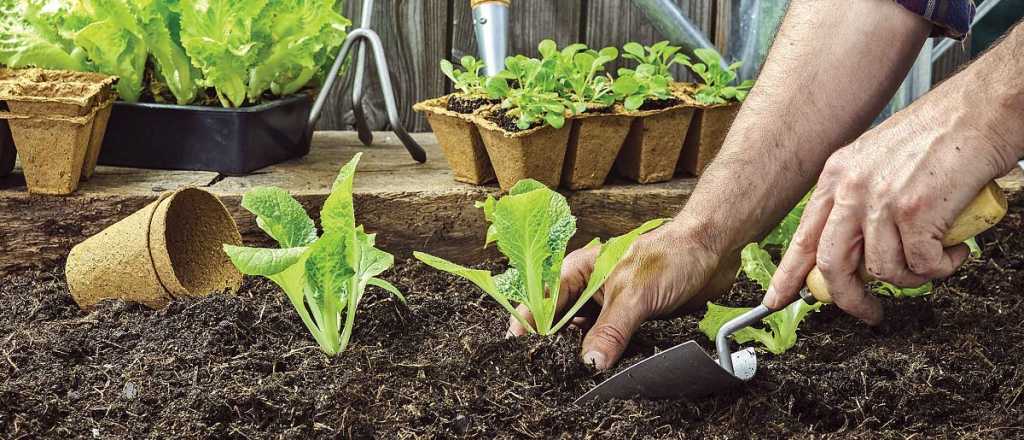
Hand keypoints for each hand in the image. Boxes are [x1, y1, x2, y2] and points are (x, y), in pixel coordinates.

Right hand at [507, 224, 739, 369]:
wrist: (712, 250)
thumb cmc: (671, 255)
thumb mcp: (634, 295)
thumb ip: (610, 331)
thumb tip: (590, 363)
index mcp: (580, 270)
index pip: (543, 300)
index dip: (529, 323)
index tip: (519, 347)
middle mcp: (590, 287)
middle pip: (560, 321)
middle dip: (554, 343)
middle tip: (549, 368)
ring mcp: (609, 304)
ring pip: (585, 334)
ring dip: (582, 351)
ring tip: (575, 373)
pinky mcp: (630, 318)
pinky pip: (610, 341)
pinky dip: (606, 354)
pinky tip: (605, 367)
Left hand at [763, 100, 1017, 323]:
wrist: (980, 110)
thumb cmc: (940, 135)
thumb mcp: (877, 162)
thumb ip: (859, 201)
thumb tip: (857, 250)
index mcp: (836, 176)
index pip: (803, 237)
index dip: (789, 275)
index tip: (777, 299)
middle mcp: (851, 188)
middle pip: (831, 265)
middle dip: (849, 299)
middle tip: (869, 313)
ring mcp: (881, 200)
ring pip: (883, 271)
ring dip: (912, 278)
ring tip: (934, 260)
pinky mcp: (916, 212)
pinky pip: (922, 265)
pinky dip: (942, 267)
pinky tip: (954, 249)